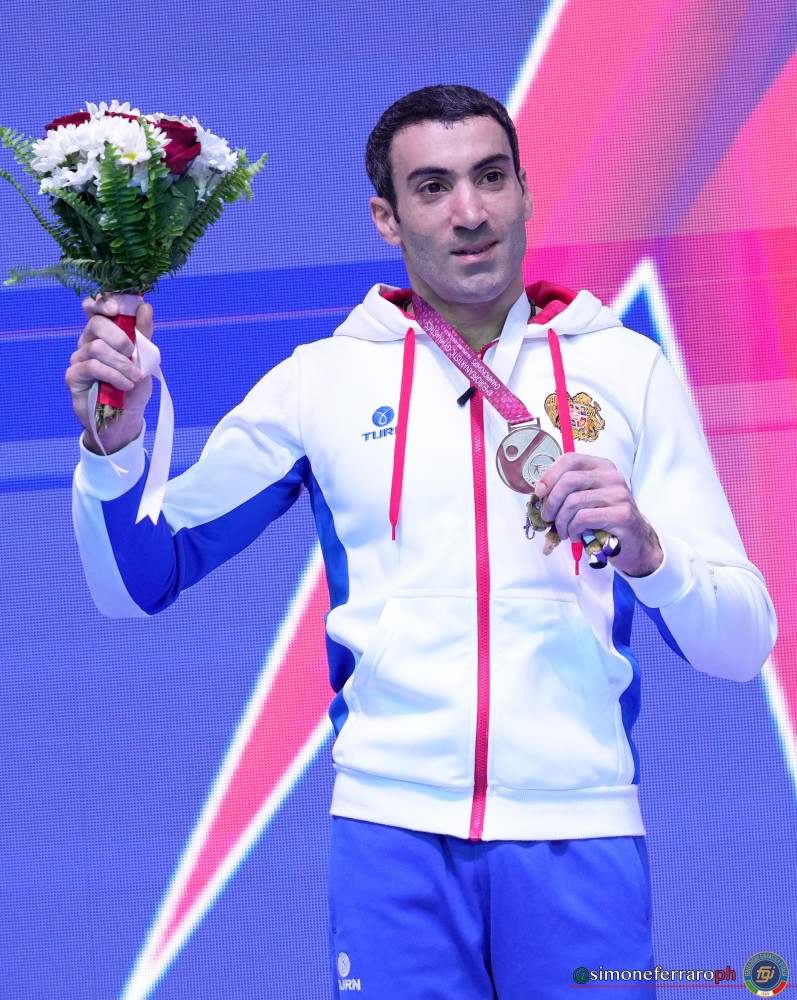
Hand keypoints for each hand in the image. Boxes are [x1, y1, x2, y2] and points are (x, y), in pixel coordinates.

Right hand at [65, 295, 153, 453]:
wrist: (126, 419)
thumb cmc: (134, 387)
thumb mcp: (145, 359)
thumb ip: (143, 334)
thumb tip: (145, 306)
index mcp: (103, 334)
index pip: (93, 308)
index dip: (101, 302)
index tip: (117, 309)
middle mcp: (87, 342)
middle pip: (96, 324)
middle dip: (119, 337)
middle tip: (133, 353)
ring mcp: (79, 359)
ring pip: (97, 348)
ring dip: (122, 363)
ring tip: (134, 378)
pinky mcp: (74, 376)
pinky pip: (93, 367)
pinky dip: (114, 375)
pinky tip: (125, 385)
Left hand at [534, 453, 662, 576]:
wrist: (635, 542)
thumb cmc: (605, 520)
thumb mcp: (587, 499)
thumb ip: (568, 490)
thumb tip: (539, 492)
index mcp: (602, 467)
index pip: (570, 460)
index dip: (550, 475)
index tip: (539, 493)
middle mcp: (612, 477)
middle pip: (569, 480)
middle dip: (551, 502)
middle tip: (547, 518)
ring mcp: (618, 495)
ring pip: (573, 502)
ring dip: (561, 521)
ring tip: (563, 531)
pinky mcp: (621, 514)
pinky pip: (583, 518)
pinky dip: (572, 529)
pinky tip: (575, 535)